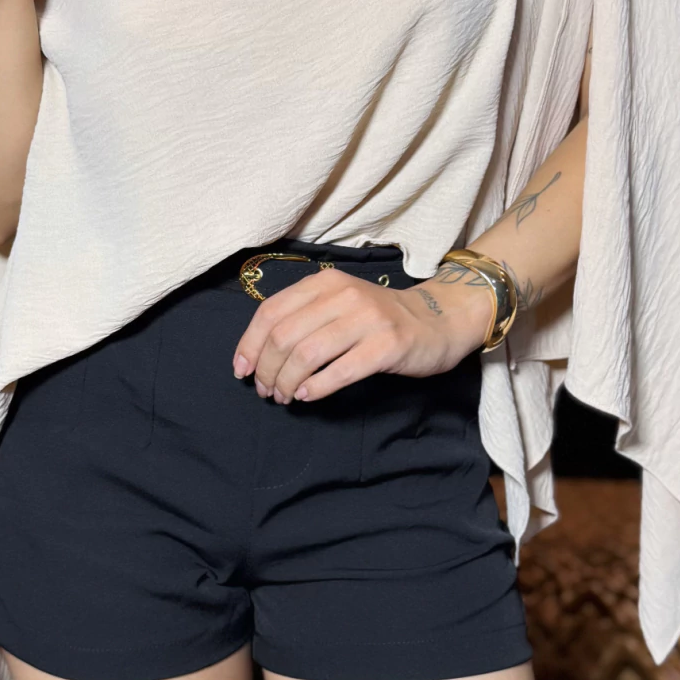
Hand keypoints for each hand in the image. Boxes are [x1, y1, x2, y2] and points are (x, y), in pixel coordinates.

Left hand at [232, 268, 494, 403]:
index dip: (249, 345)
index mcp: (324, 283)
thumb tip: (256, 355)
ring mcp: (367, 319)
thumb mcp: (337, 304)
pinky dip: (317, 387)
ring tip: (286, 397)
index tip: (243, 371)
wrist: (436, 320)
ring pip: (308, 354)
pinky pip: (341, 370)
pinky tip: (308, 396)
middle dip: (268, 370)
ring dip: (288, 382)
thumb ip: (301, 318)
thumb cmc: (377, 319)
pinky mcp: (387, 345)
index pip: (270, 312)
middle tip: (268, 391)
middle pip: (284, 336)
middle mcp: (343, 295)